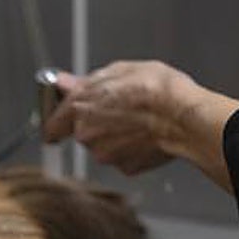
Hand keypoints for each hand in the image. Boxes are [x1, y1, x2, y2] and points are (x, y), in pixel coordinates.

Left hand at [43, 60, 238, 191]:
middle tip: (120, 109)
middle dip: (98, 122)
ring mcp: (106, 154)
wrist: (184, 118)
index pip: (53, 122)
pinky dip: (132, 148)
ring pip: (104, 145)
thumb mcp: (119, 71)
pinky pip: (124, 157)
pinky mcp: (125, 168)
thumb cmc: (156, 90)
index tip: (60, 120)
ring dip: (115, 136)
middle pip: (83, 131)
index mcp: (80, 107)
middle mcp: (87, 135)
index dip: (58, 120)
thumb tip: (64, 83)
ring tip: (138, 119)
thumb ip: (85, 81)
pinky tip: (147, 134)